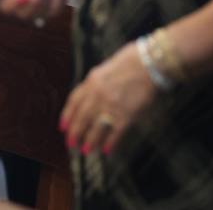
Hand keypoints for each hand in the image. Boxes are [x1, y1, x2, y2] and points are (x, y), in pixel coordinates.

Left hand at [60, 42, 156, 156]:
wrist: (149, 64)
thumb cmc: (130, 62)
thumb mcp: (105, 69)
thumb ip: (96, 83)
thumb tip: (89, 97)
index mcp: (91, 81)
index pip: (74, 102)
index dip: (67, 116)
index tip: (63, 127)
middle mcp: (97, 95)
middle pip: (82, 118)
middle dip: (75, 133)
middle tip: (71, 144)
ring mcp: (111, 106)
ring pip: (95, 129)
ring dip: (90, 141)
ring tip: (86, 150)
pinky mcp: (126, 115)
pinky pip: (114, 133)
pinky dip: (109, 142)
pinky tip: (106, 150)